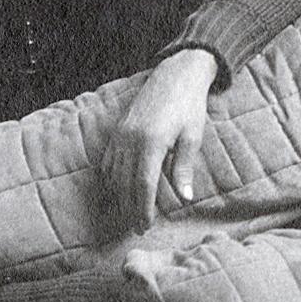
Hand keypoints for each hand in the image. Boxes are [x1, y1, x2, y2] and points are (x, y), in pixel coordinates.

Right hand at [102, 47, 216, 227]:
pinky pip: (107, 162)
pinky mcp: (116, 130)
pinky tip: (118, 191)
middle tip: (138, 227)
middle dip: (130, 209)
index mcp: (152, 142)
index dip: (143, 209)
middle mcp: (131, 140)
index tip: (146, 226)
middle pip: (125, 185)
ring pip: (113, 175)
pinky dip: (111, 180)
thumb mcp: (192, 136)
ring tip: (130, 214)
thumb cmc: (189, 106)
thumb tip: (186, 198)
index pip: (143, 186)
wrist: (177, 74)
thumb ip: (184, 168)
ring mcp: (120, 135)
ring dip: (119, 198)